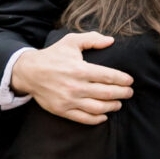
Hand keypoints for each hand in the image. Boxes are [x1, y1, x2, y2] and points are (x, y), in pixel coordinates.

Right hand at [10, 32, 132, 123]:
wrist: (29, 72)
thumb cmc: (53, 56)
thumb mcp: (70, 41)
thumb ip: (91, 39)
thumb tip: (111, 41)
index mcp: (80, 69)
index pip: (108, 76)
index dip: (122, 79)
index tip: (130, 81)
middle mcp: (76, 86)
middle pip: (107, 93)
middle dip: (122, 93)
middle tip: (129, 92)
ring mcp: (69, 100)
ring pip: (98, 108)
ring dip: (113, 106)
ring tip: (119, 103)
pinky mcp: (63, 110)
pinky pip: (84, 118)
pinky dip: (97, 119)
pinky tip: (104, 115)